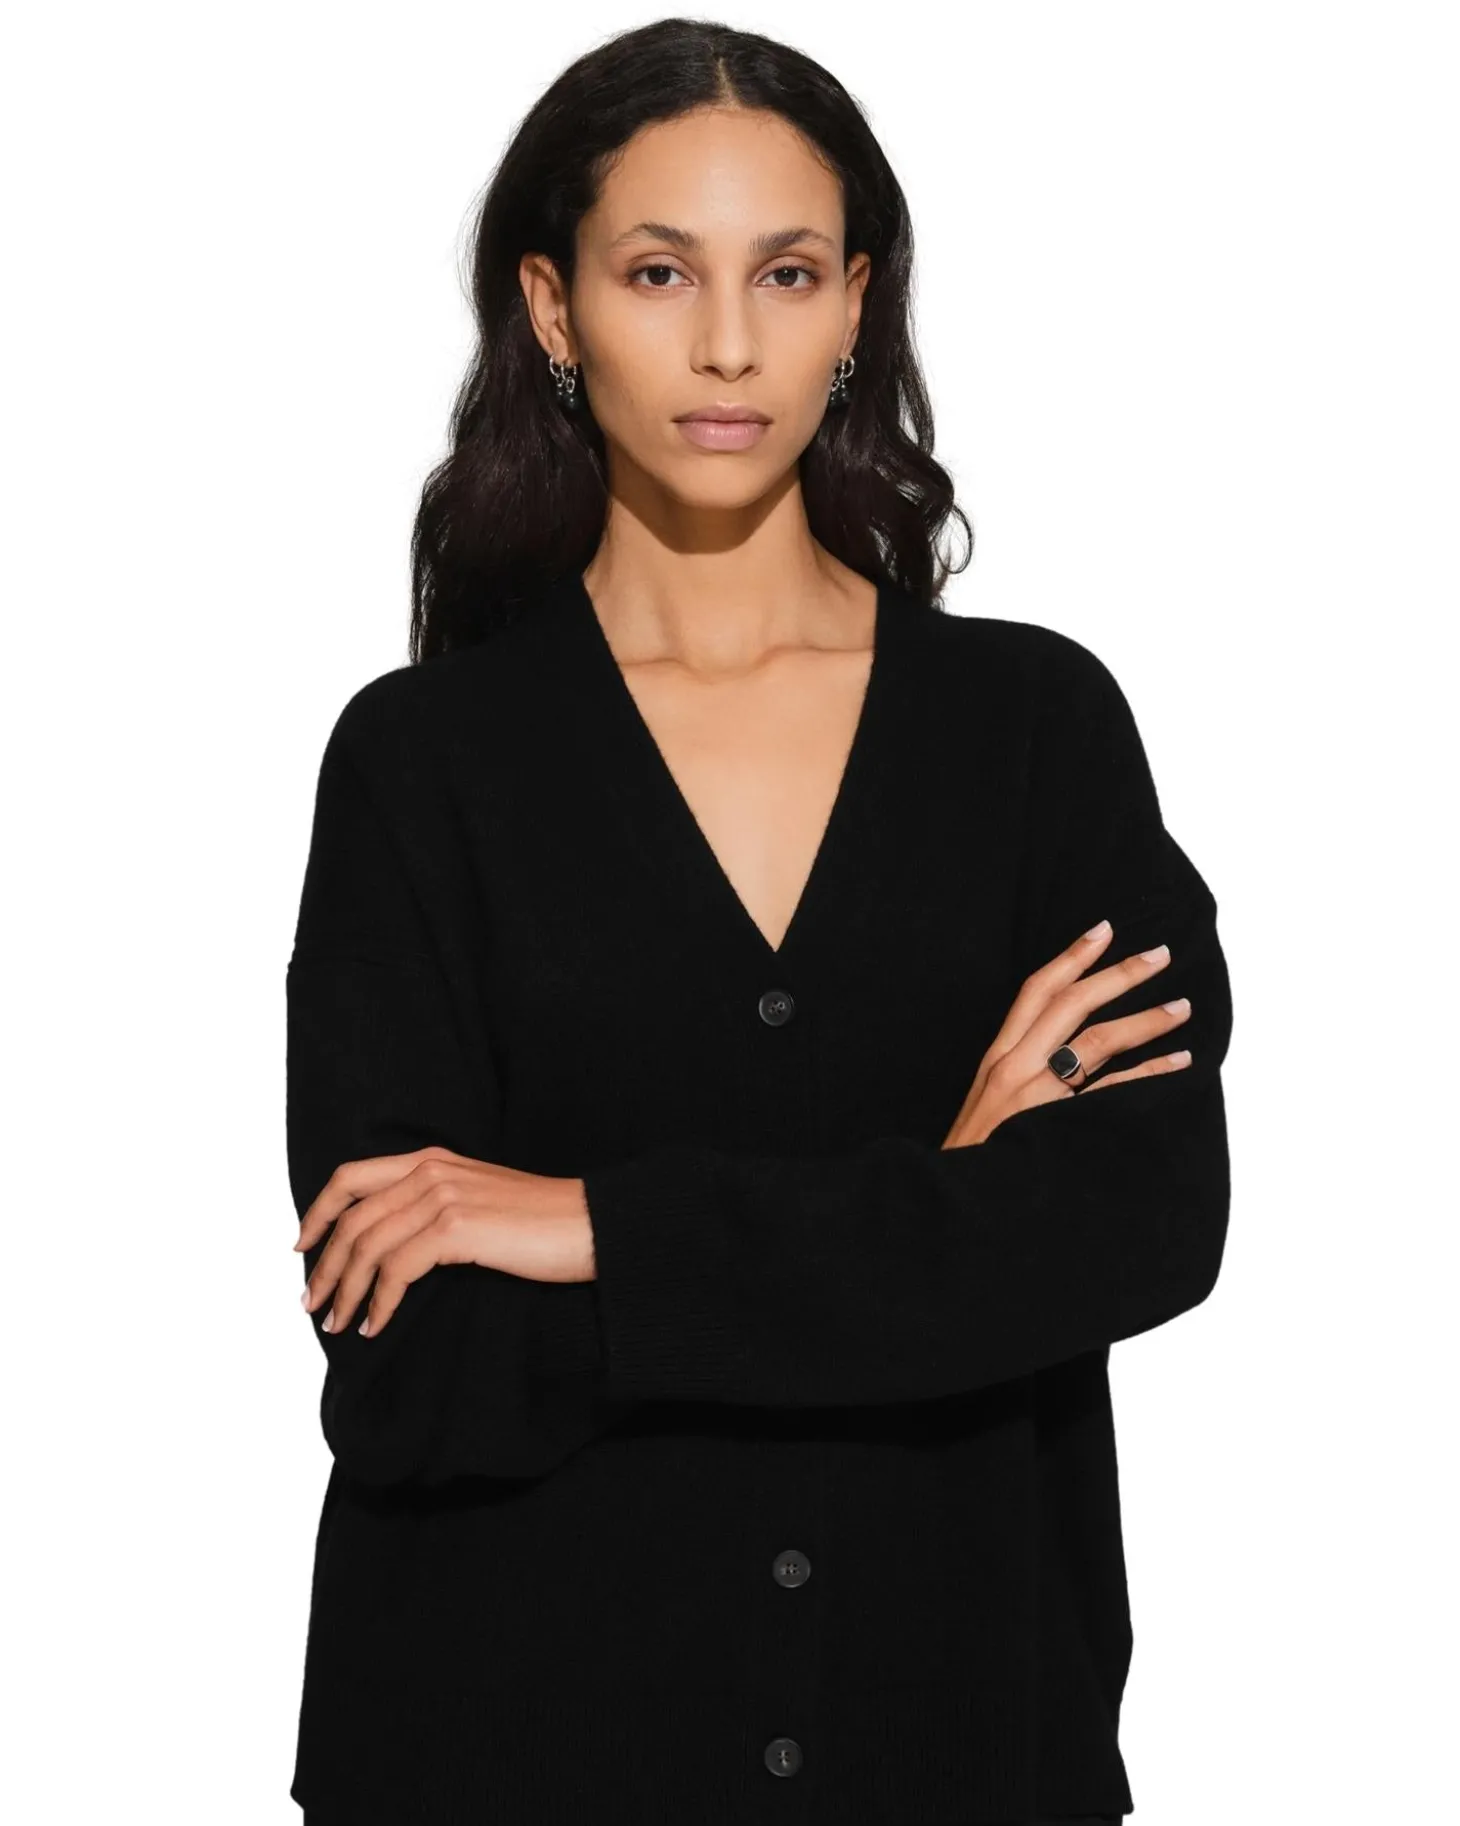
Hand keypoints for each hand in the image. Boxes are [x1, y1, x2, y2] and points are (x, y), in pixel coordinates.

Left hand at [294, 1147, 594, 1338]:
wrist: (592, 1225)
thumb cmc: (543, 1224)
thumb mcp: (479, 1202)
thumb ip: (435, 1209)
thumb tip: (392, 1250)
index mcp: (433, 1160)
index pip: (352, 1177)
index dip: (319, 1212)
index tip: (302, 1247)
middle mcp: (432, 1170)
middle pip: (353, 1217)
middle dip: (324, 1265)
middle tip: (312, 1305)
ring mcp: (444, 1196)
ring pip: (368, 1245)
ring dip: (346, 1290)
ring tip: (340, 1324)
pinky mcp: (458, 1227)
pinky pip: (397, 1269)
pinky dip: (380, 1301)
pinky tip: (377, 1324)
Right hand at [943, 918, 1191, 1147]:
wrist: (950, 1204)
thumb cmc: (973, 1158)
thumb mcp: (984, 1104)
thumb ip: (1016, 1075)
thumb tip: (1058, 1055)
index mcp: (996, 1057)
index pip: (1035, 992)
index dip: (1069, 957)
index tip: (1101, 931)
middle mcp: (1014, 1066)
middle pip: (1071, 1003)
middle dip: (1119, 973)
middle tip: (1161, 954)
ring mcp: (1036, 1095)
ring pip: (1097, 1040)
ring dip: (1145, 1019)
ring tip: (1181, 1006)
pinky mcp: (1057, 1124)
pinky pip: (1114, 1089)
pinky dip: (1151, 1071)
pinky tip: (1178, 1061)